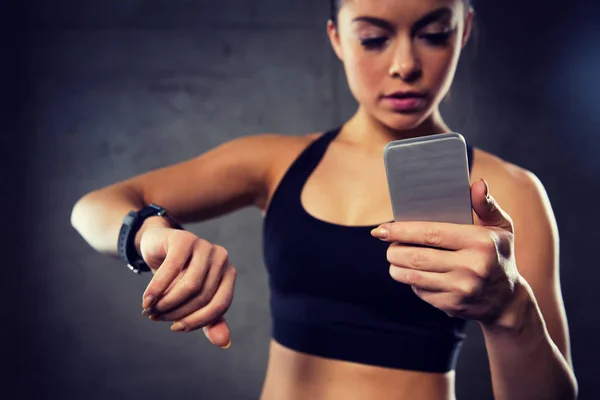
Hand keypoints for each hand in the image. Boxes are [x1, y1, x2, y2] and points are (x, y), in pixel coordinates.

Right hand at [139, 227, 235, 347]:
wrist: (157, 246)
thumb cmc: (178, 276)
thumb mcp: (194, 299)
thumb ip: (209, 320)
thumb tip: (225, 343)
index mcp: (229, 274)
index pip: (220, 305)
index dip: (198, 321)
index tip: (175, 328)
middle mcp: (221, 258)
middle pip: (203, 296)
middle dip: (177, 312)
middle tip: (155, 317)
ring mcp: (204, 245)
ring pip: (190, 285)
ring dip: (167, 303)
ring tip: (150, 310)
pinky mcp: (184, 239)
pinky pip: (171, 269)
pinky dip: (157, 289)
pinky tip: (146, 300)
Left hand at [371, 179, 521, 325]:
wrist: (508, 300)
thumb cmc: (498, 254)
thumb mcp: (501, 227)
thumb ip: (486, 205)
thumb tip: (477, 183)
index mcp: (481, 243)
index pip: (432, 234)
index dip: (402, 231)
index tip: (381, 229)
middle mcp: (472, 267)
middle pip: (417, 257)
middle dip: (394, 249)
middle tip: (386, 243)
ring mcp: (462, 289)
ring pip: (414, 276)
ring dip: (396, 266)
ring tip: (394, 257)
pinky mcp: (453, 306)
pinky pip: (421, 291)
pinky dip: (411, 281)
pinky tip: (412, 273)